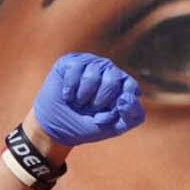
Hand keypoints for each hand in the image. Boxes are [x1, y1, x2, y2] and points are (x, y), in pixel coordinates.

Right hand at [28, 52, 144, 146]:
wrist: (57, 127)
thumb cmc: (88, 125)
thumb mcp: (114, 127)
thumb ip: (131, 116)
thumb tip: (127, 97)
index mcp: (123, 85)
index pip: (130, 87)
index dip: (119, 103)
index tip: (108, 113)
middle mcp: (109, 70)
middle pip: (112, 79)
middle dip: (99, 101)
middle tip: (90, 109)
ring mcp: (90, 64)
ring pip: (92, 74)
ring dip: (82, 96)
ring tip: (78, 102)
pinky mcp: (71, 62)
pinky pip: (75, 69)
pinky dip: (70, 88)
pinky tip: (67, 95)